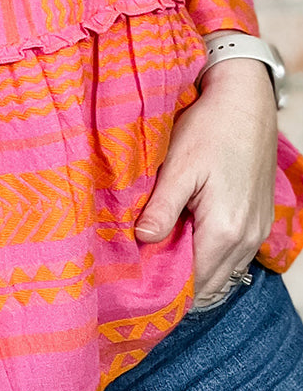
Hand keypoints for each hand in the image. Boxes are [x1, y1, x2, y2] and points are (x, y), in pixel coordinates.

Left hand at [134, 53, 278, 308]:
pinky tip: (183, 241)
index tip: (132, 282)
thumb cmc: (211, 128)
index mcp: (225, 230)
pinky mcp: (258, 222)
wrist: (246, 103)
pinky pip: (233, 258)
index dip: (162, 287)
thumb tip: (141, 240)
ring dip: (193, 273)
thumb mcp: (179, 165)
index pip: (192, 282)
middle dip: (175, 285)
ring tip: (158, 259)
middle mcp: (246, 240)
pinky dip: (209, 259)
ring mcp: (256, 233)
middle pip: (208, 286)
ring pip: (222, 274)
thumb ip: (162, 207)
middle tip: (139, 274)